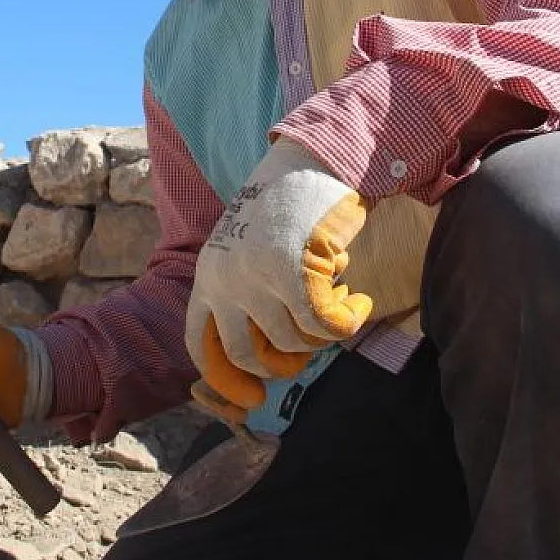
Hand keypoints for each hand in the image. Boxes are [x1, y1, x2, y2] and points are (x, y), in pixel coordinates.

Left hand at [186, 139, 373, 411]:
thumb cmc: (288, 208)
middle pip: (248, 354)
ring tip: (337, 299)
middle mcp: (223, 279)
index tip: (252, 401)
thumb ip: (247, 295)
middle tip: (310, 345)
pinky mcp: (292, 272)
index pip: (201, 343)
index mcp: (208, 275)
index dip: (225, 379)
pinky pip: (325, 324)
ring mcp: (255, 276)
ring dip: (323, 331)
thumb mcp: (248, 250)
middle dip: (285, 361)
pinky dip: (348, 319)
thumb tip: (267, 359)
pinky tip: (358, 301)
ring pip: (294, 340)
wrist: (311, 158)